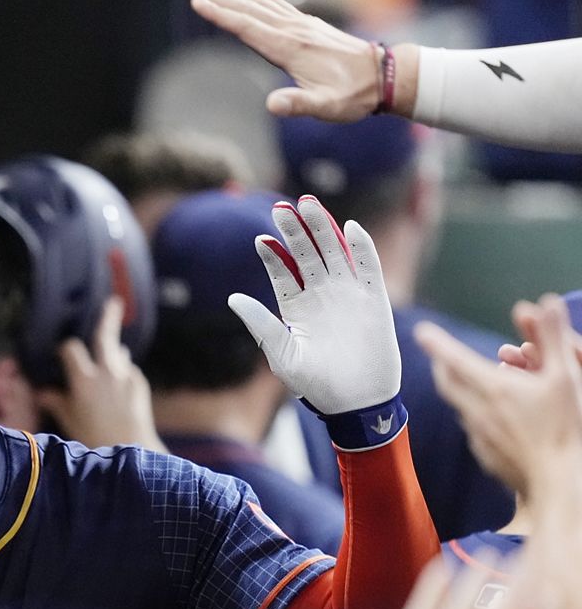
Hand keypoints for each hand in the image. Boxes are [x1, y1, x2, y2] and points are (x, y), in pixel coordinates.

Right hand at [37, 298, 163, 450]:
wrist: (133, 450)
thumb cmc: (95, 438)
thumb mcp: (70, 420)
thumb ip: (56, 402)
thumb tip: (41, 393)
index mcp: (84, 380)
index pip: (71, 348)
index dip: (66, 348)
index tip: (63, 352)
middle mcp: (106, 372)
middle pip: (105, 335)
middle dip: (108, 317)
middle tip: (113, 301)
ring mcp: (126, 376)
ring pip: (119, 353)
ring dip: (113, 351)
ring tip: (110, 355)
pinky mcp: (139, 383)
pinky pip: (128, 370)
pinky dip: (121, 372)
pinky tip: (117, 388)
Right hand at [176, 0, 392, 120]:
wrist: (382, 76)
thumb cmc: (353, 96)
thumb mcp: (327, 107)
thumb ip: (299, 104)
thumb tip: (271, 106)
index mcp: (290, 47)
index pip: (248, 27)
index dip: (221, 14)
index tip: (196, 1)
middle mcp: (292, 29)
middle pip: (245, 8)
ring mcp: (298, 23)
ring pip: (256, 0)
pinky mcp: (303, 23)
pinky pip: (271, 1)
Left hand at [228, 196, 399, 415]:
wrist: (356, 403)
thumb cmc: (316, 383)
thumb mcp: (282, 353)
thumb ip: (261, 324)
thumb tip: (233, 297)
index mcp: (296, 306)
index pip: (282, 271)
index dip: (273, 253)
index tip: (261, 238)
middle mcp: (321, 294)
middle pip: (307, 253)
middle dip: (295, 230)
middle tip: (282, 207)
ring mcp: (348, 294)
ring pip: (335, 252)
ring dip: (324, 229)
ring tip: (309, 205)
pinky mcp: (374, 300)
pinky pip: (369, 267)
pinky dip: (362, 247)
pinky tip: (350, 228)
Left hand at [416, 294, 581, 500]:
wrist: (563, 483)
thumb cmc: (568, 429)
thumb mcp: (566, 377)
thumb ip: (552, 338)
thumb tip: (546, 302)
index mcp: (493, 388)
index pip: (454, 358)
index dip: (437, 343)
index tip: (422, 332)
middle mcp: (478, 411)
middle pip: (447, 383)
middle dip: (442, 366)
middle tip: (442, 357)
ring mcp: (479, 436)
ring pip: (460, 407)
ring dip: (460, 392)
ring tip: (468, 384)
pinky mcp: (486, 457)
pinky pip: (473, 431)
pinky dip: (476, 418)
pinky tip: (488, 419)